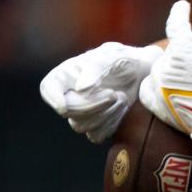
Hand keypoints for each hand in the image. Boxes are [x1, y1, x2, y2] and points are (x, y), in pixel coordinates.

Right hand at [40, 41, 167, 142]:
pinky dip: (111, 124)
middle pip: (68, 111)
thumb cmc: (124, 60)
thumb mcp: (112, 56)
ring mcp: (82, 113)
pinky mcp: (97, 125)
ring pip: (81, 126)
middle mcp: (69, 95)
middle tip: (114, 94)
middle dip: (92, 105)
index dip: (52, 99)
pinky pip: (96, 135)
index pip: (48, 88)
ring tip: (121, 97)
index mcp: (66, 75)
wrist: (143, 73)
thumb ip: (95, 69)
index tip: (64, 107)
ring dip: (105, 114)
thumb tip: (81, 89)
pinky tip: (122, 108)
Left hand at [139, 0, 191, 161]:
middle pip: (173, 49)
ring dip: (176, 64)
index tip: (183, 5)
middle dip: (187, 46)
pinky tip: (179, 84)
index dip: (180, 12)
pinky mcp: (154, 104)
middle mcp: (164, 69)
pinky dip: (163, 81)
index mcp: (182, 54)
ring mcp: (156, 88)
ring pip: (163, 66)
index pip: (176, 25)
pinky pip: (152, 84)